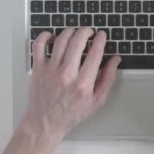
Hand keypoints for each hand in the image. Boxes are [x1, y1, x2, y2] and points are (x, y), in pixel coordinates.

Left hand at [0, 28, 120, 153]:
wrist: (45, 123)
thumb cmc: (71, 113)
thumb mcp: (97, 101)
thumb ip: (108, 78)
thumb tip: (115, 60)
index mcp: (83, 84)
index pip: (95, 53)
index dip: (100, 39)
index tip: (101, 35)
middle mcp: (66, 75)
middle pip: (78, 42)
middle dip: (86, 31)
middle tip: (89, 31)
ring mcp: (50, 71)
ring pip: (61, 40)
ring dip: (70, 31)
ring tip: (75, 32)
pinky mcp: (38, 69)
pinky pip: (39, 45)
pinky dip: (46, 36)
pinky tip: (54, 37)